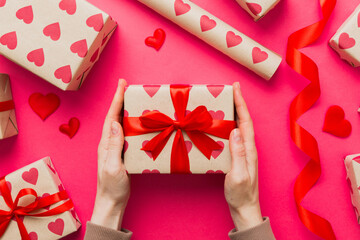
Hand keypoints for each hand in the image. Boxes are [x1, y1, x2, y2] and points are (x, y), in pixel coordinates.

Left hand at [91, 79, 129, 229]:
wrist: (111, 202)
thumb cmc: (112, 187)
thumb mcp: (113, 167)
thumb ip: (113, 146)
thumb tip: (115, 123)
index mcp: (105, 144)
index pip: (111, 117)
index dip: (116, 100)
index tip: (122, 84)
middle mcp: (109, 143)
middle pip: (114, 117)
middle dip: (120, 100)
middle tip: (128, 87)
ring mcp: (115, 148)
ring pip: (120, 124)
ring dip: (125, 110)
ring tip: (133, 99)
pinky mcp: (121, 153)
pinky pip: (126, 134)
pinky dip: (131, 123)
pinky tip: (138, 122)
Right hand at [225, 82, 262, 230]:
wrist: (244, 207)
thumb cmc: (241, 194)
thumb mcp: (238, 174)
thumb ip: (238, 153)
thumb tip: (235, 130)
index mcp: (249, 149)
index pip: (246, 121)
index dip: (241, 103)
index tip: (236, 88)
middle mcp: (248, 148)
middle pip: (244, 120)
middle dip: (238, 103)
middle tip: (229, 90)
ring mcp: (243, 152)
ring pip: (239, 127)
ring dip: (234, 113)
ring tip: (224, 102)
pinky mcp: (238, 157)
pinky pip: (233, 136)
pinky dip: (228, 125)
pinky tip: (221, 126)